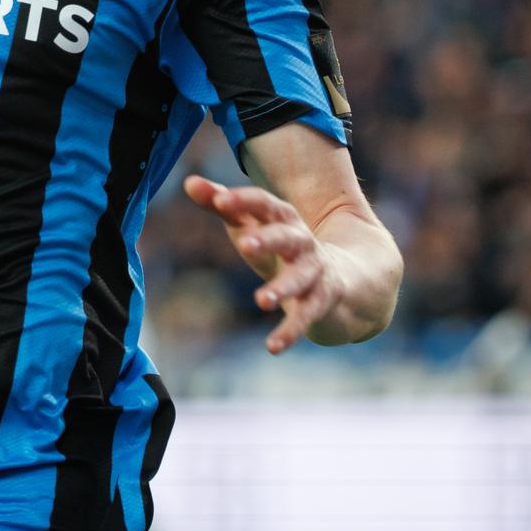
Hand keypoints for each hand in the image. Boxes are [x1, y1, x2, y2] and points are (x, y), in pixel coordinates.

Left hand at [184, 174, 347, 354]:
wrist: (341, 275)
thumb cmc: (279, 245)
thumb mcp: (252, 224)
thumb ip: (222, 204)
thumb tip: (188, 182)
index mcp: (283, 217)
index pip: (264, 203)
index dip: (243, 200)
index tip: (219, 201)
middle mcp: (302, 241)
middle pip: (287, 237)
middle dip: (268, 240)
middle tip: (245, 245)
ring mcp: (314, 271)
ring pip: (300, 279)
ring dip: (282, 288)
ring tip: (261, 301)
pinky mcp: (321, 301)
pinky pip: (306, 316)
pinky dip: (291, 331)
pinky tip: (273, 347)